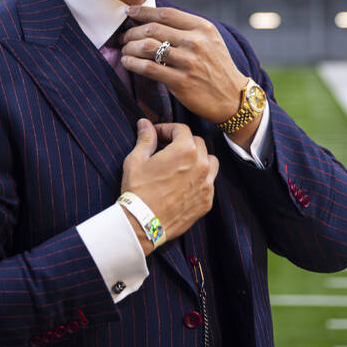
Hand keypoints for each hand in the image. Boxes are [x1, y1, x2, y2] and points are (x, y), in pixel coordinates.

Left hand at [120, 5, 247, 125]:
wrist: (232, 97)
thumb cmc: (216, 66)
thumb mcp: (209, 40)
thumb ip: (186, 28)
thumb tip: (153, 18)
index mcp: (202, 28)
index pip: (165, 13)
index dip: (143, 11)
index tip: (129, 11)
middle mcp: (195, 42)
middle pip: (153, 29)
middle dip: (132, 31)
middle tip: (124, 37)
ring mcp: (188, 62)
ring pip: (147, 47)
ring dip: (130, 47)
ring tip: (125, 49)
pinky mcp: (181, 82)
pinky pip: (148, 68)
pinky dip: (132, 63)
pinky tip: (127, 62)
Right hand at [120, 119, 218, 255]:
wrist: (143, 223)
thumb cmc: (138, 190)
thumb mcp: (136, 160)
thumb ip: (145, 139)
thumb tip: (145, 124)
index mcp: (185, 150)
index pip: (181, 130)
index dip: (167, 129)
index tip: (157, 134)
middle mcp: (201, 165)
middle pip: (198, 143)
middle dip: (182, 142)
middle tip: (167, 149)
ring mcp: (207, 185)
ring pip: (210, 162)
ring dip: (198, 159)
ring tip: (182, 165)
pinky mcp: (207, 202)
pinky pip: (209, 183)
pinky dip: (200, 179)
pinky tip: (184, 184)